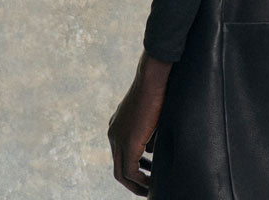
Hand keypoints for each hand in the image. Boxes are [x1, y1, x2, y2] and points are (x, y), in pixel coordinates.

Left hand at [108, 49, 173, 195]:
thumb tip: (151, 152)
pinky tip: (152, 182)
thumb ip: (147, 135)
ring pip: (122, 173)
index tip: (146, 174)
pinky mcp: (128, 142)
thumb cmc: (155, 90)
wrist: (153, 78)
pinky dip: (140, 180)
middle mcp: (113, 133)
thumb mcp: (149, 116)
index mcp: (116, 126)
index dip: (133, 168)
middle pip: (118, 168)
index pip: (121, 155)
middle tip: (147, 188)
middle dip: (133, 181)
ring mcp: (118, 138)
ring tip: (149, 189)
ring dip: (136, 184)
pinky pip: (130, 171)